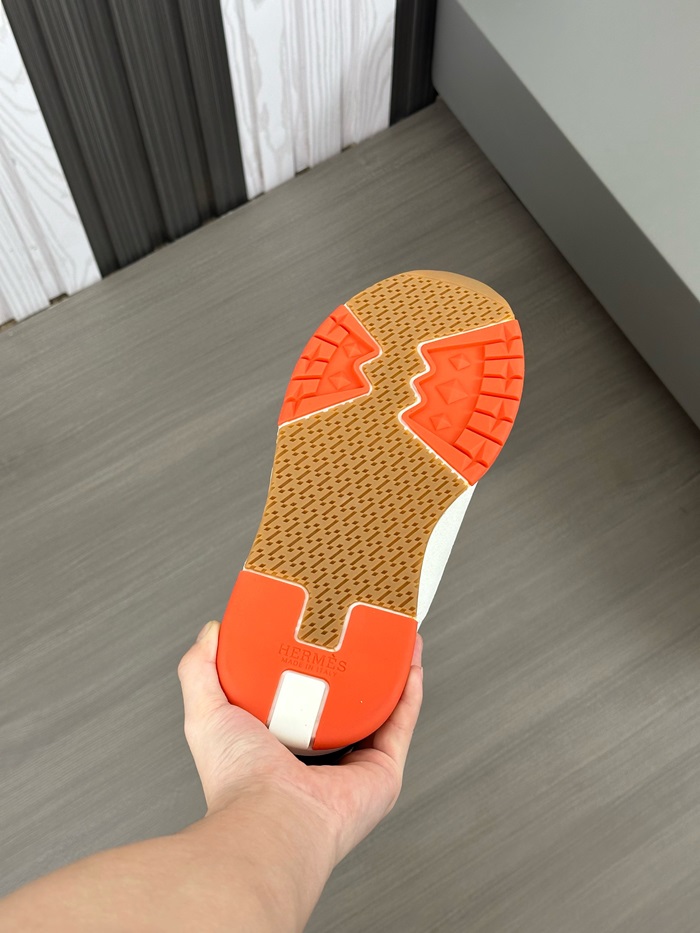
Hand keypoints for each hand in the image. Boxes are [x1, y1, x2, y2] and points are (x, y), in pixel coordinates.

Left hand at [177, 619, 422, 862]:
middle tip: (361, 627)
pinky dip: (409, 690)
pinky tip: (409, 659)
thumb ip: (200, 669)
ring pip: (380, 707)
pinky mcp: (383, 770)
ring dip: (390, 670)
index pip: (300, 697)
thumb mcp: (206, 712)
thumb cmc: (238, 780)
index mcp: (281, 748)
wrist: (272, 816)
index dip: (310, 662)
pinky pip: (401, 722)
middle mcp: (321, 758)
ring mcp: (355, 764)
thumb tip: (213, 632)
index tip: (317, 628)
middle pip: (346, 700)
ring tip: (392, 633)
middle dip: (357, 664)